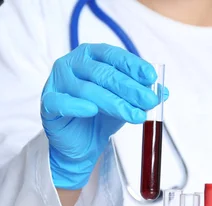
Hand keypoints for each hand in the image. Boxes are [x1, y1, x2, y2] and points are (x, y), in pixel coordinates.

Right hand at [41, 43, 167, 189]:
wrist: (80, 144)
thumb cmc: (99, 117)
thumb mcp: (125, 103)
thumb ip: (141, 95)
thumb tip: (163, 92)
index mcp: (91, 56)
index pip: (113, 56)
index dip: (133, 66)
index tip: (151, 77)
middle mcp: (72, 64)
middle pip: (104, 73)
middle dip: (130, 88)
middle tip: (149, 101)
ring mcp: (57, 82)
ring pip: (88, 90)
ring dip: (115, 103)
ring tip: (135, 115)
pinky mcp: (48, 104)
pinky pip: (62, 103)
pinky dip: (78, 106)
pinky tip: (92, 110)